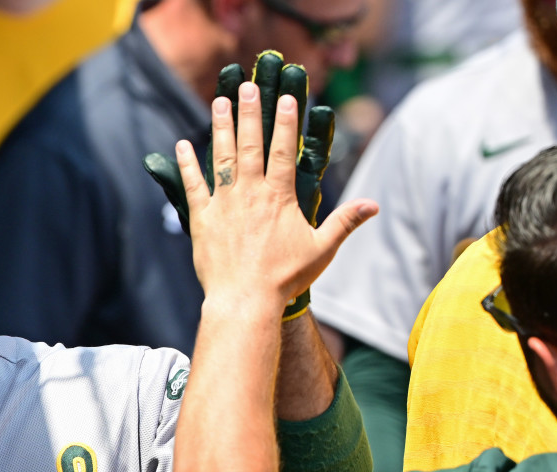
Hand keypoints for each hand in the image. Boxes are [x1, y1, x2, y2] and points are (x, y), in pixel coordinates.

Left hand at [174, 80, 375, 308]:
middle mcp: (250, 194)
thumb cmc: (285, 279)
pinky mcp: (202, 219)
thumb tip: (373, 205)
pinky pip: (193, 186)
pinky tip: (182, 144)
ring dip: (220, 127)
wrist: (245, 301)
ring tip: (219, 101)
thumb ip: (345, 222)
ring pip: (221, 157)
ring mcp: (224, 204)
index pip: (285, 150)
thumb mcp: (321, 250)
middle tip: (248, 85)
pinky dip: (186, 164)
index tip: (287, 97)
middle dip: (250, 112)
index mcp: (279, 197)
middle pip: (250, 144)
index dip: (287, 122)